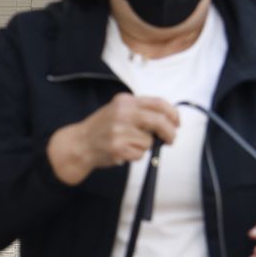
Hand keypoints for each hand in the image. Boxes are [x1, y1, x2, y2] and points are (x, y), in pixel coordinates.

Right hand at [47, 93, 179, 185]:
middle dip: (169, 133)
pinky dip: (135, 155)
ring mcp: (119, 130)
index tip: (177, 123)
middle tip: (171, 140)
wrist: (78, 144)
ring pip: (149, 141)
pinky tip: (122, 151)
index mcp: (125, 101)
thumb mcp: (119, 110)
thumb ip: (141, 112)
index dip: (172, 114)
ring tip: (128, 144)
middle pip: (159, 121)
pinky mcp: (117, 147)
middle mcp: (123, 113)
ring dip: (144, 146)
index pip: (158, 103)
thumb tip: (170, 122)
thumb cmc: (103, 128)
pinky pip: (140, 154)